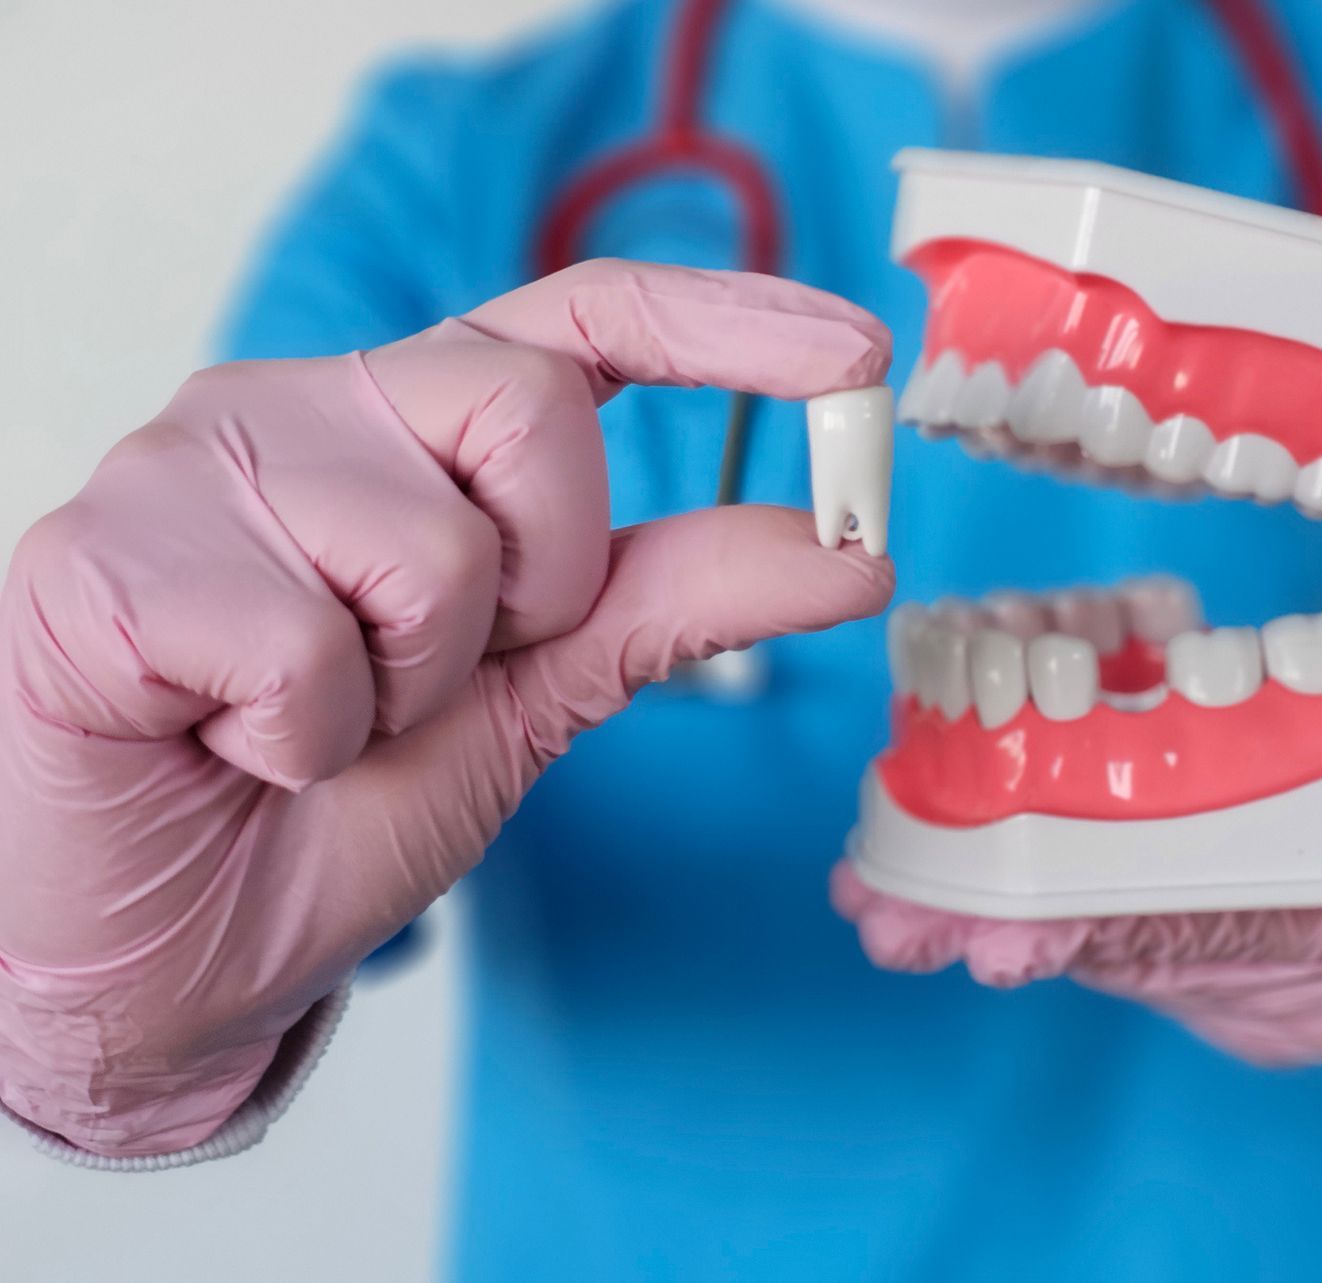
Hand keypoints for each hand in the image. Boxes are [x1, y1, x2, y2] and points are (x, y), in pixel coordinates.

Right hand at [0, 260, 892, 1155]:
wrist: (164, 953)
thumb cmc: (333, 809)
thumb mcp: (539, 698)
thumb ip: (675, 602)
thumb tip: (852, 546)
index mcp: (410, 425)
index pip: (583, 321)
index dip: (726, 322)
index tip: (859, 355)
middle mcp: (304, 409)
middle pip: (532, 413)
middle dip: (537, 588)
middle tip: (426, 681)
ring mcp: (191, 466)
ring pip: (427, 549)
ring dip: (402, 693)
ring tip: (304, 727)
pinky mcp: (98, 556)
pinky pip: (300, 644)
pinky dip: (297, 742)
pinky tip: (222, 744)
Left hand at [834, 737, 1321, 1064]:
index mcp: (1312, 971)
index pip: (1184, 948)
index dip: (1085, 931)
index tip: (995, 933)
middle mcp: (1244, 967)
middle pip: (1102, 943)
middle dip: (985, 928)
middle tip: (880, 917)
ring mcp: (1214, 927)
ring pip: (1081, 914)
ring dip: (975, 894)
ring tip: (872, 886)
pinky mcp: (1197, 876)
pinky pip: (1100, 876)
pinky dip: (1022, 847)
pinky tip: (943, 816)